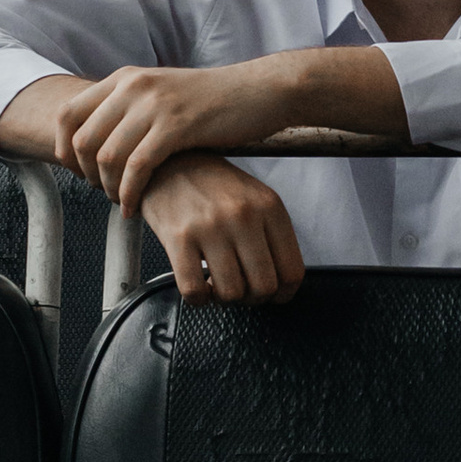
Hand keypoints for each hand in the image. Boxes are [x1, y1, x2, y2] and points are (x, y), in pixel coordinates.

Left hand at [54, 58, 301, 208]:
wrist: (260, 92)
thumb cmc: (214, 102)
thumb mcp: (163, 94)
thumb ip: (130, 109)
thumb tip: (99, 141)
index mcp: (125, 78)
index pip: (68, 114)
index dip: (64, 150)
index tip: (80, 174)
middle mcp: (133, 86)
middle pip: (82, 140)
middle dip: (86, 176)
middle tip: (104, 193)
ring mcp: (154, 104)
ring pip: (106, 157)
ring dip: (108, 188)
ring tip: (122, 202)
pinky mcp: (176, 126)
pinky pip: (137, 167)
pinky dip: (130, 194)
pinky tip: (136, 208)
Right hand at [135, 155, 307, 304]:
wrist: (168, 162)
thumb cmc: (213, 186)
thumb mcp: (254, 199)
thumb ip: (271, 236)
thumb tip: (281, 284)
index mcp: (269, 207)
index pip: (292, 271)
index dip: (283, 294)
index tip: (271, 294)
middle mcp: (244, 215)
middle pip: (264, 287)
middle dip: (253, 299)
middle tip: (240, 289)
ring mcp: (211, 226)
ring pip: (231, 293)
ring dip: (223, 299)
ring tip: (216, 283)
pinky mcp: (179, 237)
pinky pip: (194, 290)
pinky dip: (198, 299)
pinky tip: (197, 284)